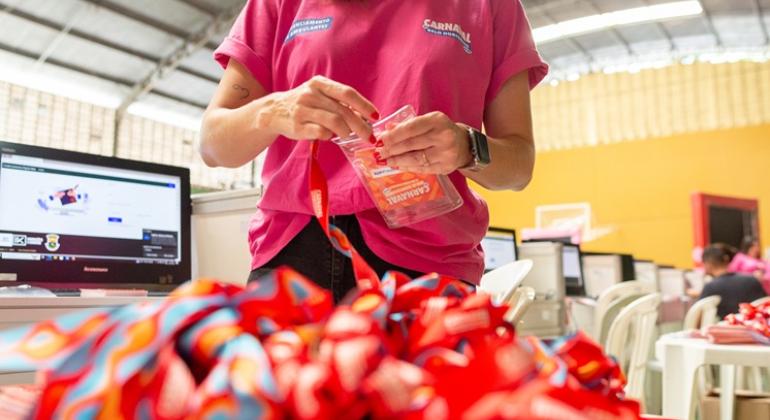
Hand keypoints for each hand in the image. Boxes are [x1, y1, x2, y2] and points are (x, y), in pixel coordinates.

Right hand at [258, 76, 378, 141]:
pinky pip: (321, 133)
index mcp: (319, 83)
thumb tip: (365, 116)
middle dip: (361, 126)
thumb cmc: (304, 104)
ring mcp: (303, 110)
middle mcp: (310, 94)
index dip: (364, 105)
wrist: (273, 111)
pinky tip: (330, 136)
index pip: (347, 93)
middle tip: (369, 136)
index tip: (375, 116)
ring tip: (348, 135)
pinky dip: (330, 136)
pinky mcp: (297, 126)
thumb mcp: (320, 94)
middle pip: (344, 111)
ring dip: (346, 131)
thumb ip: (339, 102)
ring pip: (334, 122)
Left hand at [378, 112, 471, 173]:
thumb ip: (408, 125)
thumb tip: (387, 129)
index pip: (411, 128)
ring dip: (397, 160)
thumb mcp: (428, 122)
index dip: (394, 135)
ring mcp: (445, 154)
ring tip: (386, 160)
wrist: (464, 144)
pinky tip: (398, 165)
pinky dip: (408, 167)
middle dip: (392, 149)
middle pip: (411, 144)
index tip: (380, 139)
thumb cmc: (441, 130)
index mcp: (437, 121)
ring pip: (415, 159)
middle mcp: (443, 137)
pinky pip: (422, 169)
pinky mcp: (445, 168)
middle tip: (379, 153)